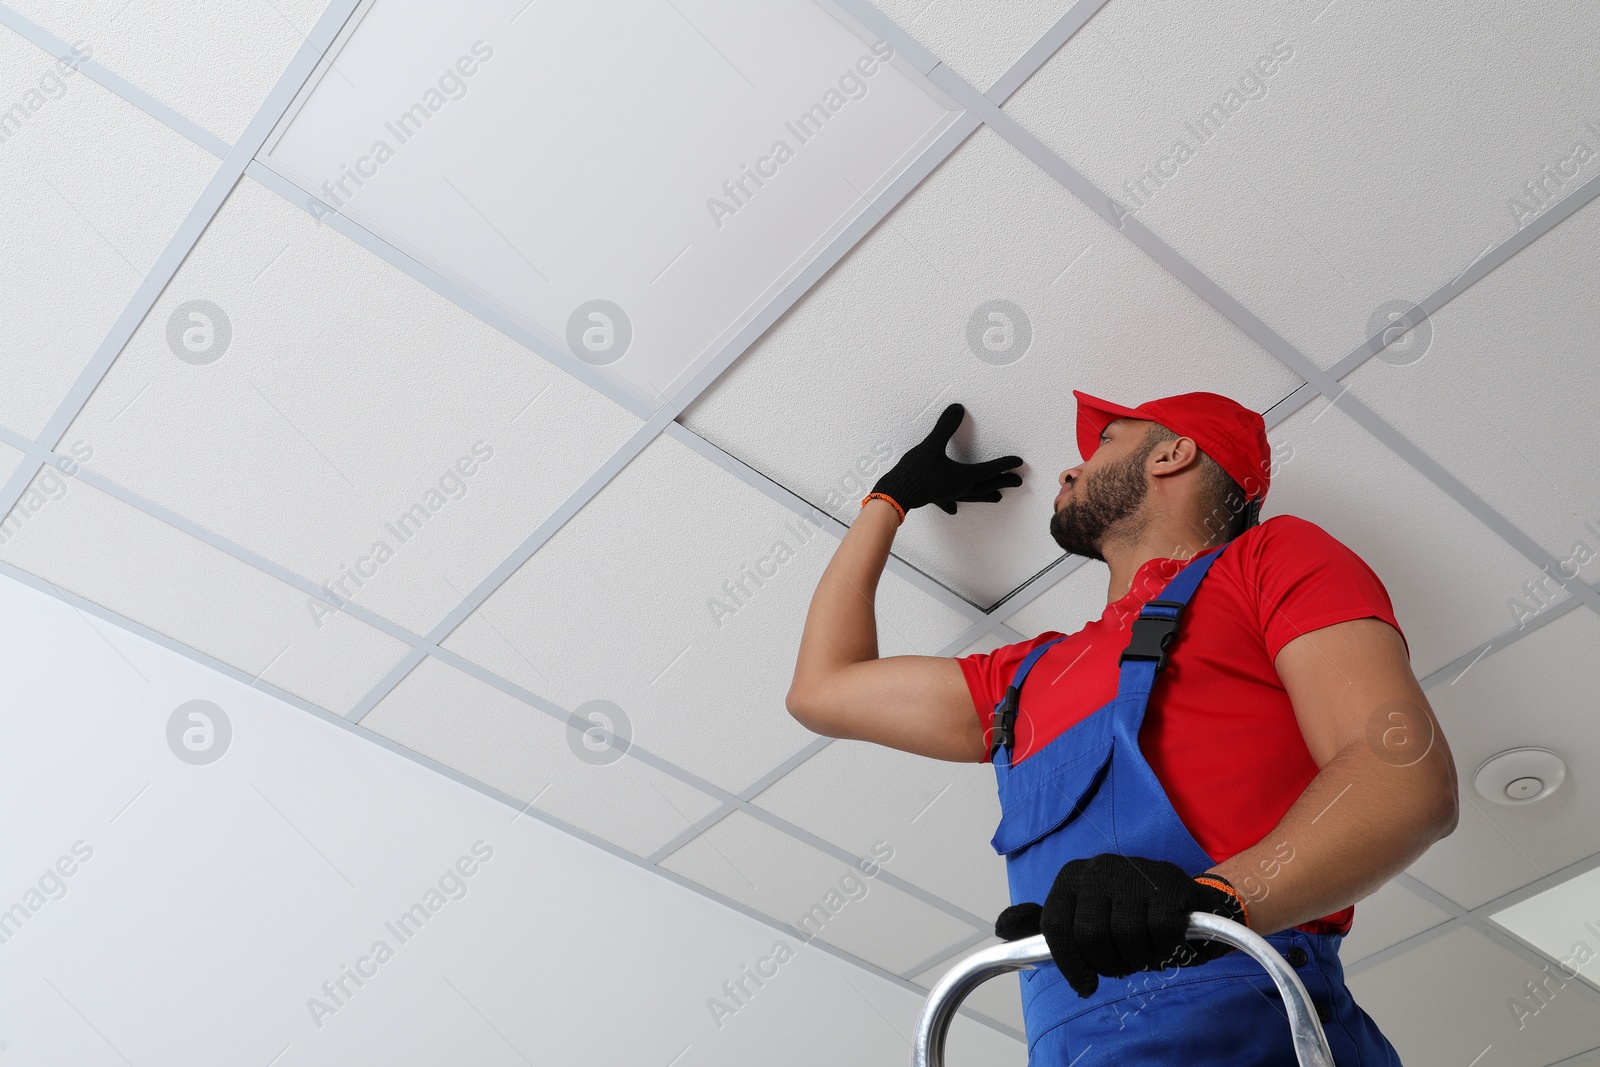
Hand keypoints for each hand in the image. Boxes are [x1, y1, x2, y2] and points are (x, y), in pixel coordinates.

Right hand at [871, 403, 1022, 515]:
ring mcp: (948, 496)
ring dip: (987, 495)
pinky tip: (955, 509)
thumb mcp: (932, 444)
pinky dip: (955, 504)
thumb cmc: (915, 471)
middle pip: (987, 485)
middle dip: (1003, 481)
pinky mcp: (935, 499)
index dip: (1005, 464)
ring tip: (998, 497)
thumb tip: (957, 409)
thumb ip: (946, 426)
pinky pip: (950, 502)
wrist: (896, 493)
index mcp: (963, 477)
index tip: (1018, 463)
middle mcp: (960, 488)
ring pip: (973, 496)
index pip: (990, 469)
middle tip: (1018, 482)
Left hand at [994, 854, 1243, 997]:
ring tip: (1142, 951)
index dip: (1070, 964)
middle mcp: (1098, 868)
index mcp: (1071, 877)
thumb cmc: (1127, 915)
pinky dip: (1162, 947)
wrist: (1185, 903)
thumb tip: (1000, 930)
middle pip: (1090, 936)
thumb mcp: (1079, 917)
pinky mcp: (1169, 884)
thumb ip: (1040, 925)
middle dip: (1107, 963)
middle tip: (1121, 963)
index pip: (1055, 928)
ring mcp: (1134, 872)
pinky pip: (1159, 931)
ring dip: (1137, 958)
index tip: (1085, 983)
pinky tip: (1163, 941)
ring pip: (1125, 937)